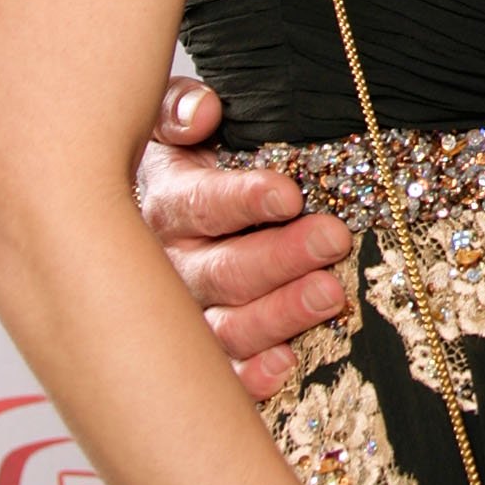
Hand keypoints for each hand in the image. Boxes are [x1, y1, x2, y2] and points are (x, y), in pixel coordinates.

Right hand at [138, 79, 352, 398]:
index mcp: (167, 202)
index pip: (200, 203)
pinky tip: (285, 365)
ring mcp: (185, 316)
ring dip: (278, 314)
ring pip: (225, 326)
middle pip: (222, 270)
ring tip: (329, 295)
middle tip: (331, 239)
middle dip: (280, 256)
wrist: (154, 212)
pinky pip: (224, 373)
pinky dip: (251, 375)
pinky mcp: (204, 355)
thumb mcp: (178, 122)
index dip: (243, 199)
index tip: (288, 194)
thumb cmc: (190, 161)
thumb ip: (182, 110)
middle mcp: (171, 265)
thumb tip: (203, 112)